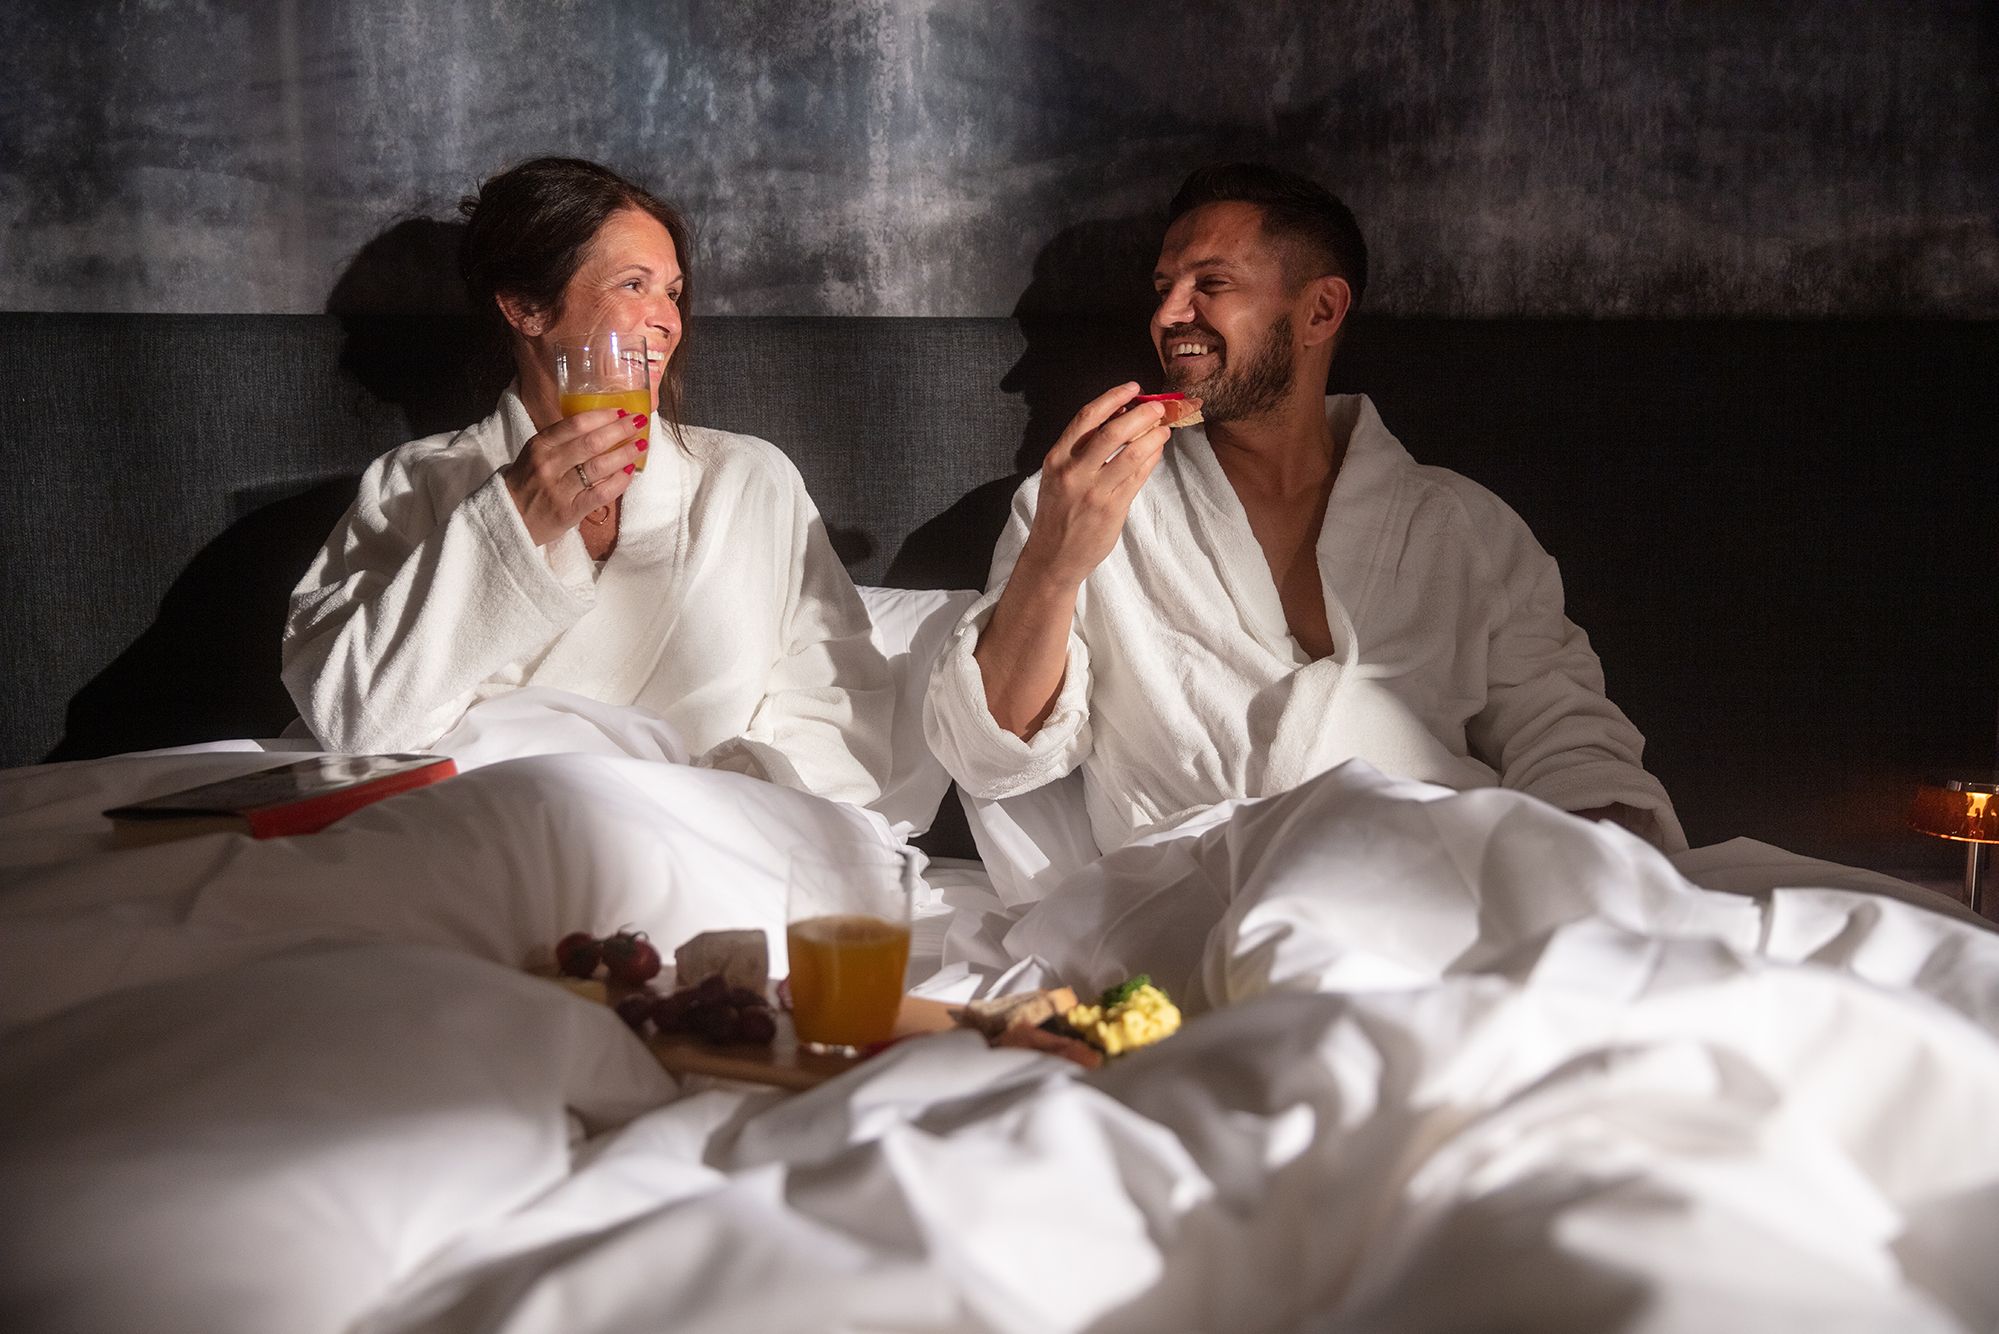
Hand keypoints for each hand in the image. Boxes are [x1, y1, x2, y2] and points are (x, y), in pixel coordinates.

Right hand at [503, 409, 648, 545]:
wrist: (508, 519)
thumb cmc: (528, 482)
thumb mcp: (535, 453)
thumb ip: (562, 440)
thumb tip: (601, 425)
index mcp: (540, 445)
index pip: (575, 424)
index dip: (602, 416)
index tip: (621, 410)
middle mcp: (548, 464)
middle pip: (591, 443)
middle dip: (620, 430)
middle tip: (638, 423)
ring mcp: (559, 489)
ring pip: (599, 467)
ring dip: (625, 454)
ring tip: (641, 445)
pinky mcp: (569, 511)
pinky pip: (601, 493)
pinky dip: (619, 482)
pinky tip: (630, 472)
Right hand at [1015, 383, 1191, 589]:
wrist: (1053, 556)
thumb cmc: (1058, 512)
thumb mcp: (1059, 476)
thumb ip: (1082, 449)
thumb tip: (1118, 416)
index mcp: (1057, 458)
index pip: (1087, 418)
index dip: (1113, 398)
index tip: (1133, 387)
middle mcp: (1073, 472)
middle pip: (1113, 431)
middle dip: (1141, 415)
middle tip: (1158, 408)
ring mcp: (1093, 492)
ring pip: (1131, 454)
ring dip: (1153, 436)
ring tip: (1164, 428)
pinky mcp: (1111, 509)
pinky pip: (1138, 477)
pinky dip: (1151, 460)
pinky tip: (1157, 451)